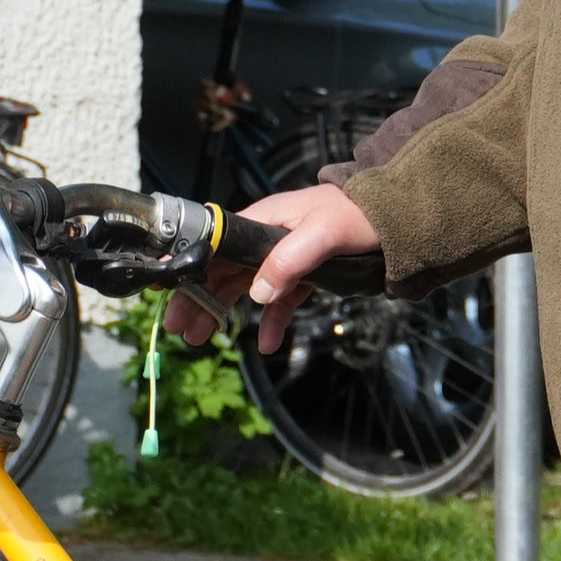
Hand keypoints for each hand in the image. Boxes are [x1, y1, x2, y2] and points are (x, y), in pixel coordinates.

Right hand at [161, 182, 377, 355]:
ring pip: (243, 288)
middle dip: (197, 299)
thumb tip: (257, 294)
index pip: (214, 247)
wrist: (395, 218)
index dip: (189, 269)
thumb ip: (288, 261)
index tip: (165, 291)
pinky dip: (270, 323)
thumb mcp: (322, 234)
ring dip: (220, 312)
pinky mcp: (302, 276)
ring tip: (199, 339)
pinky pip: (278, 302)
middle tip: (177, 328)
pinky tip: (266, 344)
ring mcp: (282, 259)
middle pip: (221, 272)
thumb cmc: (356, 216)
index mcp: (261, 220)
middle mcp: (265, 239)